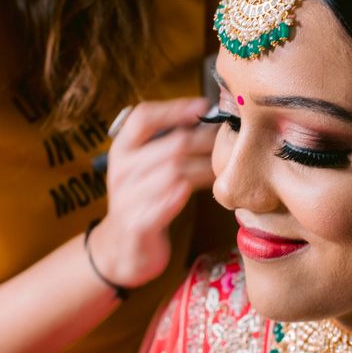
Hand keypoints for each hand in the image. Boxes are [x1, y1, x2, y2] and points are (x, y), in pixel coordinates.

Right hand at [88, 97, 215, 287]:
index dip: (175, 108)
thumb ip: (169, 143)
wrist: (121, 247)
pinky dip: (188, 194)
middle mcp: (120, 170)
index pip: (143, 117)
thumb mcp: (146, 166)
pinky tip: (207, 192)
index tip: (204, 105)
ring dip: (205, 168)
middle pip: (170, 145)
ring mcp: (126, 198)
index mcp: (122, 149)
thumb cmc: (144, 199)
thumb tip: (210, 116)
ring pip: (175, 173)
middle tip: (231, 141)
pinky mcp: (138, 224)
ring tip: (225, 168)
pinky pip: (168, 204)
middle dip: (206, 141)